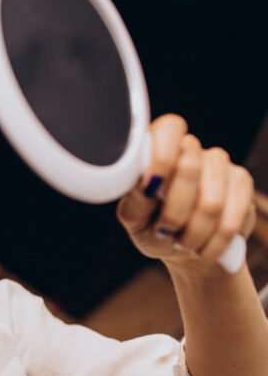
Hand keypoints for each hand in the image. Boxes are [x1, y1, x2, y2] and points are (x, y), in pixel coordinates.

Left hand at [117, 114, 254, 269]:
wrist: (183, 247)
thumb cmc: (152, 227)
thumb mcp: (135, 217)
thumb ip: (136, 199)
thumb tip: (145, 186)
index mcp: (157, 147)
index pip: (169, 129)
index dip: (162, 157)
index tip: (152, 188)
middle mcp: (190, 147)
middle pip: (188, 168)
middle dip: (174, 212)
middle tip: (165, 231)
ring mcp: (217, 162)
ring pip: (211, 202)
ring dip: (194, 233)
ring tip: (183, 242)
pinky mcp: (241, 180)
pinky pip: (232, 216)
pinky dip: (215, 241)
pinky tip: (203, 247)